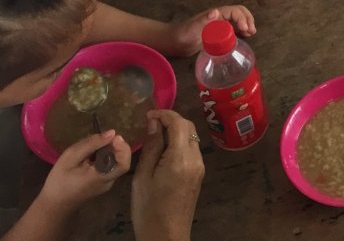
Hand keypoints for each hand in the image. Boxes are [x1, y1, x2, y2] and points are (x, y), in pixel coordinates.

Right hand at [39, 130, 131, 208]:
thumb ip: (91, 144)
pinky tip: (93, 154)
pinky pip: (110, 167)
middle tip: (105, 137)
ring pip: (116, 163)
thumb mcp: (70, 158)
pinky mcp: (102, 184)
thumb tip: (112, 133)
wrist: (53, 205)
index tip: (114, 137)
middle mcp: (109, 182)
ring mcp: (106, 184)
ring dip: (111, 151)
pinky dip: (105, 157)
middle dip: (117, 147)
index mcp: (102, 177)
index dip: (123, 148)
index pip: (124, 163)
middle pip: (121, 162)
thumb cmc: (59, 182)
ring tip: (97, 144)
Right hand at [132, 111, 204, 240]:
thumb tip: (154, 123)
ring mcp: (200, 166)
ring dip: (177, 130)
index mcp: (181, 158)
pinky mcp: (199, 173)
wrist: (166, 235)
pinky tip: (164, 148)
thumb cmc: (148, 208)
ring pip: (191, 137)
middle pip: (189, 128)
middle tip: (151, 122)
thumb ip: (151, 147)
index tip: (148, 114)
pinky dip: (180, 142)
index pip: (179, 124)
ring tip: (155, 133)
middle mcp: (195, 158)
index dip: (165, 114)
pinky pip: (192, 149)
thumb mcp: (143, 177)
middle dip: (172, 120)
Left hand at [168, 5, 255, 56]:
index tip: (245, 29)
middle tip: (252, 31)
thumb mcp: (193, 28)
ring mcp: (220, 25)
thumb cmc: (183, 34)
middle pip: (239, 13)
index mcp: (216, 14)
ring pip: (238, 20)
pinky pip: (234, 28)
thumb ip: (203, 20)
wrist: (176, 42)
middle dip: (248, 19)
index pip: (235, 11)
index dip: (242, 18)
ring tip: (251, 33)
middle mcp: (220, 17)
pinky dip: (242, 31)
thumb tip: (216, 11)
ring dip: (246, 24)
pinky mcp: (219, 33)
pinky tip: (244, 37)